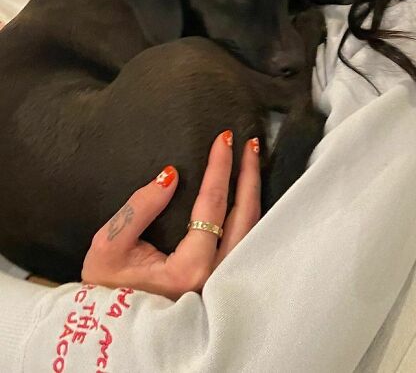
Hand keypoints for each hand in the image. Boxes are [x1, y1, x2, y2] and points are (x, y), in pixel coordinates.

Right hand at [82, 132, 260, 300]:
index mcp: (189, 268)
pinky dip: (250, 213)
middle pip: (245, 215)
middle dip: (248, 174)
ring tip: (251, 162)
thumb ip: (139, 209)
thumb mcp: (110, 246)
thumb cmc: (107, 290)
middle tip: (249, 143)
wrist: (112, 330)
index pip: (214, 205)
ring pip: (252, 230)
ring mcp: (221, 282)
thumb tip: (169, 176)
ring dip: (253, 192)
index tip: (223, 139)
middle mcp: (214, 277)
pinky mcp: (221, 284)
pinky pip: (246, 243)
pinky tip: (247, 195)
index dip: (220, 168)